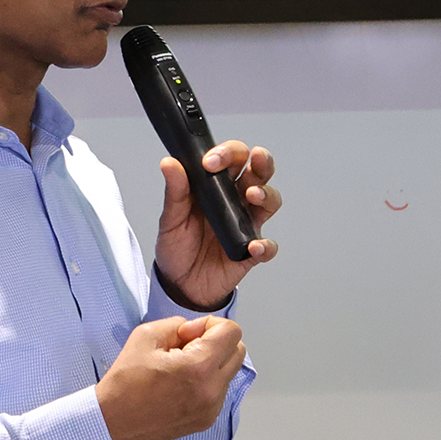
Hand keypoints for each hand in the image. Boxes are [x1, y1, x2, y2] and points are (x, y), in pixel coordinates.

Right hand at [96, 315, 245, 439]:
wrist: (112, 422)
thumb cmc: (125, 382)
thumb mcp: (146, 336)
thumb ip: (177, 324)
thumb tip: (194, 330)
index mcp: (199, 367)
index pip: (232, 332)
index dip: (210, 325)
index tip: (188, 334)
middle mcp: (212, 390)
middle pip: (238, 350)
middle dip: (216, 342)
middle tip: (187, 347)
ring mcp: (212, 408)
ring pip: (229, 371)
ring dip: (212, 362)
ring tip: (180, 368)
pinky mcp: (207, 420)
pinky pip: (219, 390)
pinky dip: (207, 381)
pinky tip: (180, 385)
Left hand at [154, 141, 280, 309]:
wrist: (179, 285)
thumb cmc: (178, 247)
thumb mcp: (171, 218)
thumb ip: (174, 192)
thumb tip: (170, 163)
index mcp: (217, 188)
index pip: (232, 160)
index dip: (227, 154)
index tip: (211, 162)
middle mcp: (236, 202)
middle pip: (259, 173)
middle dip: (262, 162)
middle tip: (256, 158)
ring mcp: (246, 226)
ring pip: (270, 202)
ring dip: (267, 194)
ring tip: (253, 195)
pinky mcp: (250, 253)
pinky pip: (267, 247)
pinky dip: (265, 245)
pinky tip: (254, 246)